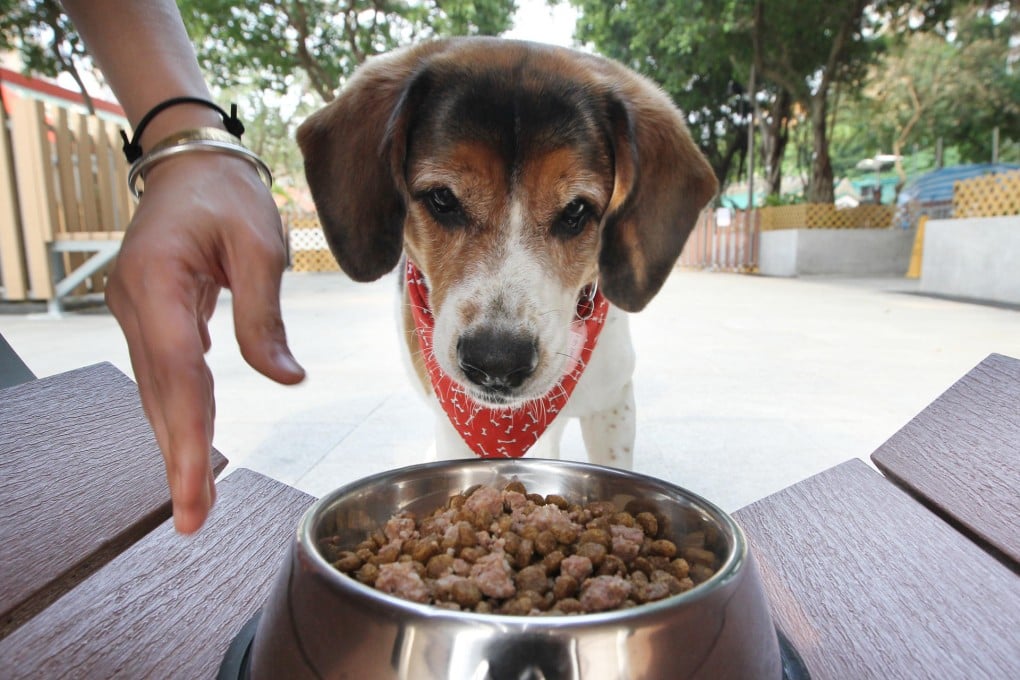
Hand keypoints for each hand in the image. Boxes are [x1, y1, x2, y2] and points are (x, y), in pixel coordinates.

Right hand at [106, 153, 305, 532]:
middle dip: (178, 457)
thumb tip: (286, 380)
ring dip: (176, 440)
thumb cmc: (227, 194)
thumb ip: (265, 319)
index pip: (177, 376)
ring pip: (157, 388)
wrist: (190, 161)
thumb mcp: (259, 248)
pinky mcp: (147, 313)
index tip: (195, 490)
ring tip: (194, 494)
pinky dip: (178, 409)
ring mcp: (134, 310)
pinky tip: (189, 440)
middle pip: (159, 394)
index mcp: (158, 283)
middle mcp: (133, 303)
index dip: (187, 437)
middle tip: (192, 519)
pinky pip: (163, 371)